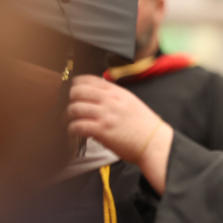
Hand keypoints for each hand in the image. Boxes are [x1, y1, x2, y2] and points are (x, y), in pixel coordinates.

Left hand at [67, 75, 173, 192]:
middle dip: (69, 100)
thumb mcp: (131, 102)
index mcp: (116, 92)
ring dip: (68, 116)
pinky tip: (73, 132)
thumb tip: (96, 99)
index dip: (75, 85)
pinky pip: (77, 126)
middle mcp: (109, 100)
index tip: (73, 93)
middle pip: (76, 91)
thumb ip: (114, 97)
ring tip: (69, 122)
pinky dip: (71, 129)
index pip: (88, 79)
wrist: (154, 143)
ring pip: (74, 108)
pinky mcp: (102, 130)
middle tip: (70, 108)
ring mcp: (105, 115)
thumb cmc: (145, 126)